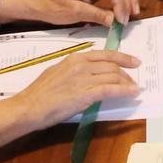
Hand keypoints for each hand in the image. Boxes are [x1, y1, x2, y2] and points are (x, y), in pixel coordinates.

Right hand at [0, 49, 141, 141]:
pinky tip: (133, 92)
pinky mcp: (86, 93)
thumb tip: (88, 75)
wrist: (28, 107)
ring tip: (133, 88)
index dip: (123, 57)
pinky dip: (125, 90)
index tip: (134, 61)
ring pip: (114, 76)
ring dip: (127, 82)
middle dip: (126, 73)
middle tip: (133, 79)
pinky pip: (111, 90)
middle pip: (112, 65)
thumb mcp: (57, 72)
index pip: (105, 54)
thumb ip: (74, 70)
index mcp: (75, 58)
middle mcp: (81, 65)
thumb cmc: (39, 93)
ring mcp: (84, 78)